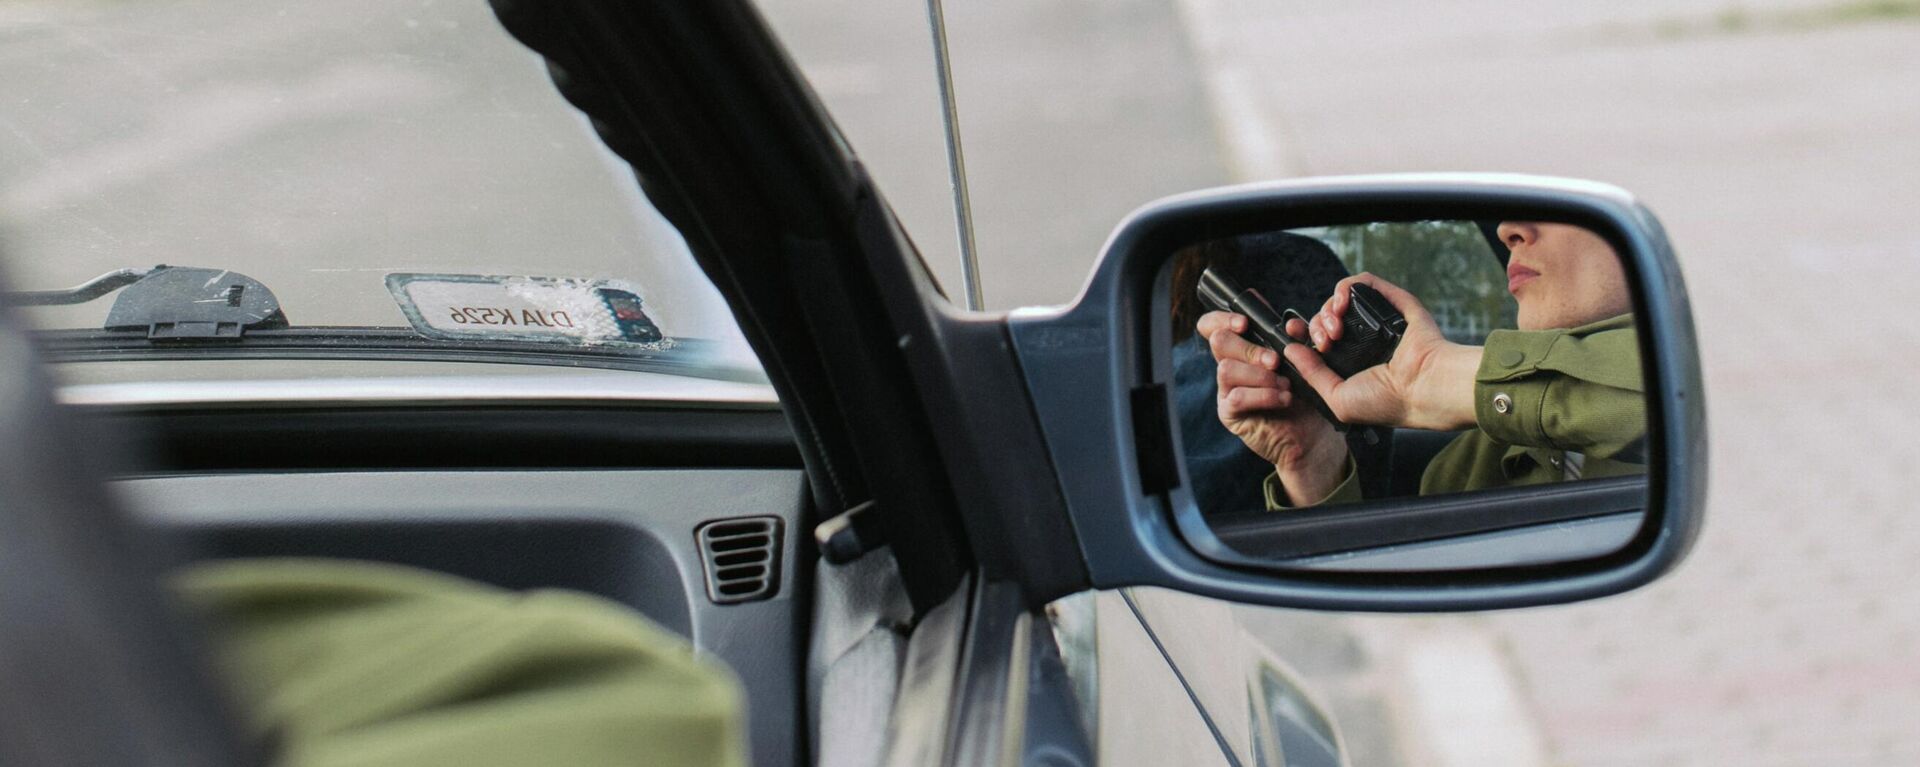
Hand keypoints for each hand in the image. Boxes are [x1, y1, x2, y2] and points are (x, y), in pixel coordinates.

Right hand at [1197, 310, 1346, 504]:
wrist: (1313, 433)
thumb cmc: (1307, 394)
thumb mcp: (1303, 361)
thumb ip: (1297, 339)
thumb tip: (1290, 325)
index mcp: (1244, 347)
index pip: (1214, 325)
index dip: (1223, 319)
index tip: (1245, 324)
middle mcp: (1230, 365)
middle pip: (1219, 341)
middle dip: (1250, 348)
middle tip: (1275, 362)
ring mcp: (1226, 389)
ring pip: (1226, 368)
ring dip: (1260, 375)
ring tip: (1285, 385)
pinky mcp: (1229, 413)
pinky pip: (1236, 397)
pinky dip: (1264, 395)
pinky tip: (1283, 399)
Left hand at [1284, 273, 1480, 430]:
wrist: (1423, 388)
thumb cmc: (1387, 402)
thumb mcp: (1337, 397)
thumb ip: (1312, 373)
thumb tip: (1291, 349)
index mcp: (1351, 363)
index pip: (1318, 340)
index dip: (1302, 333)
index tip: (1292, 332)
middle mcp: (1363, 340)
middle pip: (1324, 318)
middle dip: (1315, 326)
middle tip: (1324, 341)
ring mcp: (1377, 320)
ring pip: (1339, 300)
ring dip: (1328, 309)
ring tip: (1335, 329)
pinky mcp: (1391, 301)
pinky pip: (1362, 282)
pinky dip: (1344, 288)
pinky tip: (1341, 305)